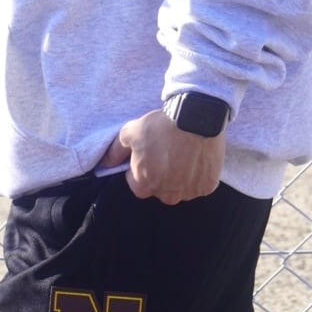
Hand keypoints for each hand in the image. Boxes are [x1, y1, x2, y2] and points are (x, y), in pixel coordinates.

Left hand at [94, 108, 224, 204]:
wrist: (196, 116)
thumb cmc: (161, 126)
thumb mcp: (130, 133)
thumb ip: (114, 152)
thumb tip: (104, 165)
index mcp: (144, 186)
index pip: (136, 184)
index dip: (140, 169)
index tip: (148, 155)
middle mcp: (167, 195)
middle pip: (159, 189)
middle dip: (160, 175)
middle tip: (166, 152)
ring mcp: (189, 192)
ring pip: (180, 188)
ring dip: (179, 176)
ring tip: (183, 154)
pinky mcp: (207, 186)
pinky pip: (198, 185)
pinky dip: (197, 175)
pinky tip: (196, 157)